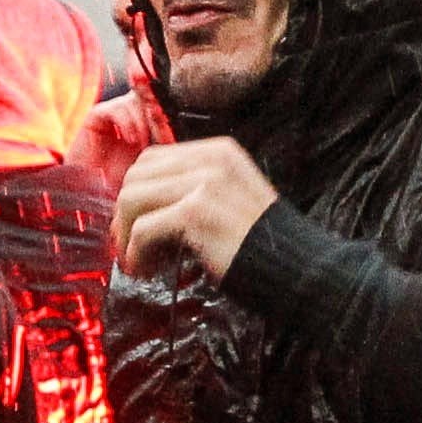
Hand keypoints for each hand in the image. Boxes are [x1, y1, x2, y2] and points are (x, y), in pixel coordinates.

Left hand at [112, 138, 281, 284]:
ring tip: (139, 261)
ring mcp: (205, 184)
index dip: (135, 192)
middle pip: (137, 175)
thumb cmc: (260, 245)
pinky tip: (146, 270)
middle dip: (125, 214)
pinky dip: (136, 253)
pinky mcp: (197, 213)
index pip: (153, 159)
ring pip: (133, 199)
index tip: (135, 226)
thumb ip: (194, 190)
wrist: (296, 269)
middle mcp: (211, 160)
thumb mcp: (229, 199)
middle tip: (130, 247)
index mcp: (219, 152)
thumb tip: (139, 205)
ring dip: (126, 235)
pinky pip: (143, 229)